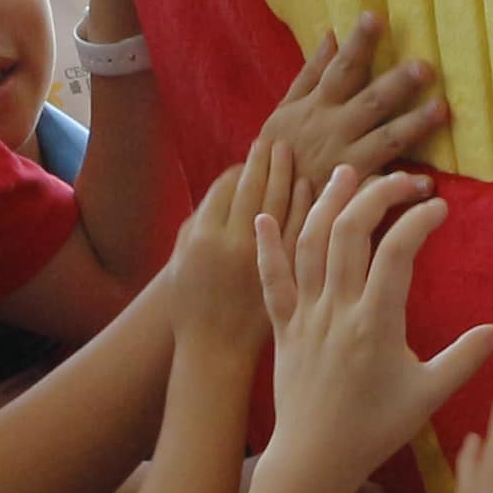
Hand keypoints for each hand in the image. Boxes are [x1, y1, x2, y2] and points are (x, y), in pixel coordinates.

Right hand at [168, 124, 297, 366]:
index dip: (244, 167)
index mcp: (204, 236)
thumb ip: (201, 219)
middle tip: (279, 142)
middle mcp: (234, 245)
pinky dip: (307, 208)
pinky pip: (300, 235)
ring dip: (288, 176)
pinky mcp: (288, 282)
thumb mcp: (180, 258)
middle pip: (256, 189)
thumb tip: (230, 180)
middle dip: (267, 161)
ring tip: (294, 156)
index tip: (256, 153)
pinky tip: (312, 190)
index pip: (229, 186)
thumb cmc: (193, 304)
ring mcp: (263, 263)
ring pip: (281, 207)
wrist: (213, 351)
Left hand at [255, 166, 492, 482]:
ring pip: (309, 245)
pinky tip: (265, 215)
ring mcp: (305, 316)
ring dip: (326, 203)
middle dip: (378, 195)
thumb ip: (464, 359)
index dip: (419, 221)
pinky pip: (270, 280)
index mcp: (375, 324)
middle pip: (350, 233)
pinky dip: (266, 246)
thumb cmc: (374, 430)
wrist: (314, 460)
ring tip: (347, 173)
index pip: (397, 252)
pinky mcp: (282, 328)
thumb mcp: (428, 396)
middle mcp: (336, 310)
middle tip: (404, 181)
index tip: (439, 208)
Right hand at [259, 16, 447, 199]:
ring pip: (385, 140)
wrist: (264, 206)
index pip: (342, 69)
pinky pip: (380, 189)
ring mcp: (344, 162)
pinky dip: (404, 188)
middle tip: (426, 66)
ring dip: (414, 125)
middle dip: (398, 83)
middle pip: (371, 101)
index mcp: (318, 106)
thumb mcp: (284, 110)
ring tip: (442, 110)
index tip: (376, 16)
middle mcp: (333, 129)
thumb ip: (309, 75)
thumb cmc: (278, 154)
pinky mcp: (351, 193)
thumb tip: (331, 35)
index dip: (359, 43)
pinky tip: (427, 185)